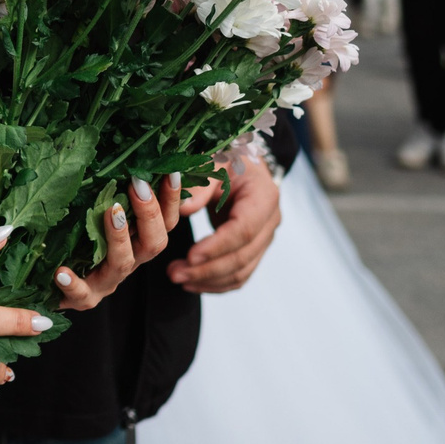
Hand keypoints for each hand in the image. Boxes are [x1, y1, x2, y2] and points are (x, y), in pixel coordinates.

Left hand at [50, 171, 185, 313]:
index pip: (165, 222)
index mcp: (136, 242)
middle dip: (149, 214)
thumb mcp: (93, 213)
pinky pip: (81, 294)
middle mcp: (128, 262)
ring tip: (111, 213)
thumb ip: (111, 191)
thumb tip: (120, 158)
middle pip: (154, 243)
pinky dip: (73, 283)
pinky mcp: (82, 299)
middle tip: (138, 185)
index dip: (171, 199)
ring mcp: (106, 282)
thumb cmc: (74, 243)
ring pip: (123, 264)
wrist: (47, 286)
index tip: (170, 172)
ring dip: (120, 237)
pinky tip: (61, 271)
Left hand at [168, 149, 281, 293]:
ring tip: (177, 278)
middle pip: (243, 255)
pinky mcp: (255, 249)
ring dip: (209, 280)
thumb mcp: (212, 162)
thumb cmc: (226, 159)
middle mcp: (270, 220)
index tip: (190, 256)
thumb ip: (198, 185)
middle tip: (174, 273)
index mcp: (263, 196)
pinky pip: (240, 275)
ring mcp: (265, 238)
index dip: (218, 245)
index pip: (244, 229)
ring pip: (242, 271)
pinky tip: (191, 284)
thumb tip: (181, 209)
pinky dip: (216, 284)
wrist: (243, 165)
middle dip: (208, 269)